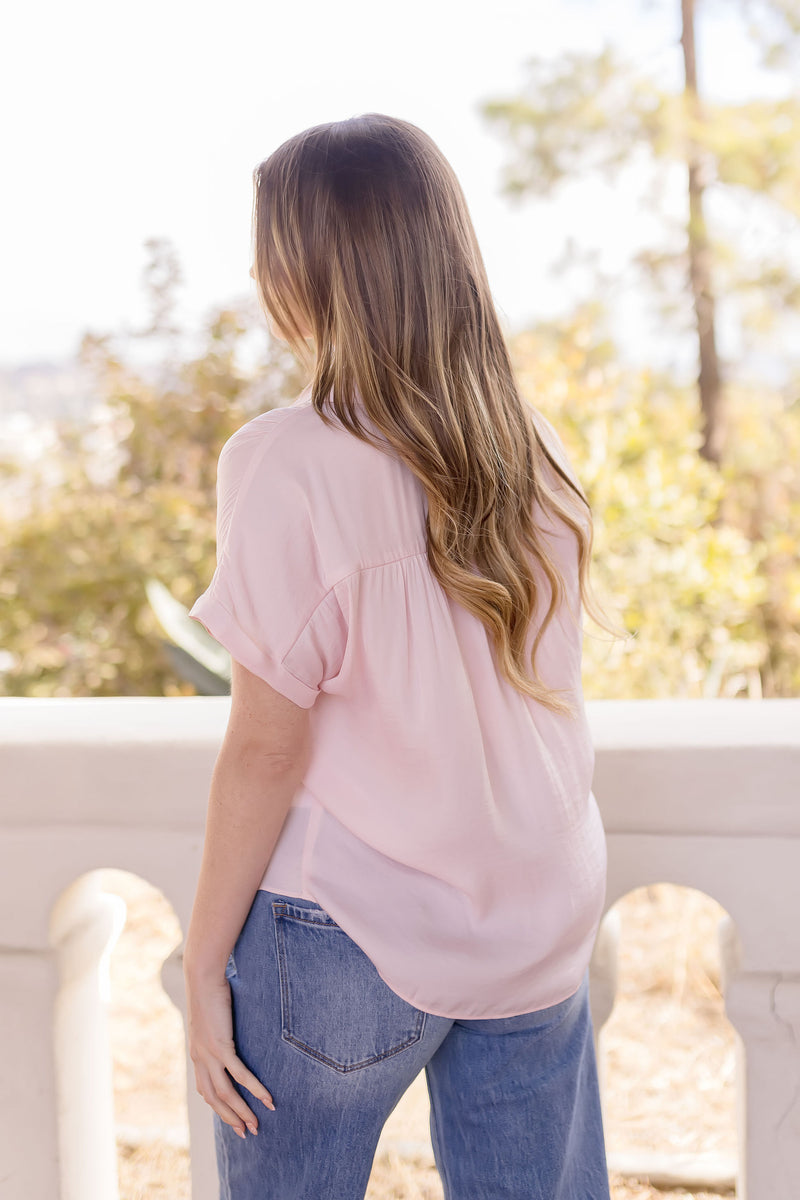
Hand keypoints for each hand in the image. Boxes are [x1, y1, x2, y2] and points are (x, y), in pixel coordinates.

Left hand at [184, 967, 275, 1137]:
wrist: (202, 977)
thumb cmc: (210, 992)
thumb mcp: (211, 1018)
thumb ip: (217, 1031)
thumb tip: (228, 1034)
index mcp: (197, 1056)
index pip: (207, 1092)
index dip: (220, 1109)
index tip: (234, 1122)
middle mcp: (200, 1060)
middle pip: (216, 1099)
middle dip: (231, 1118)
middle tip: (247, 1133)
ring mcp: (209, 1054)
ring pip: (227, 1093)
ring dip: (243, 1111)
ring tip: (257, 1124)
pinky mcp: (221, 1045)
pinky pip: (240, 1074)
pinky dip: (254, 1089)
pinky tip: (266, 1099)